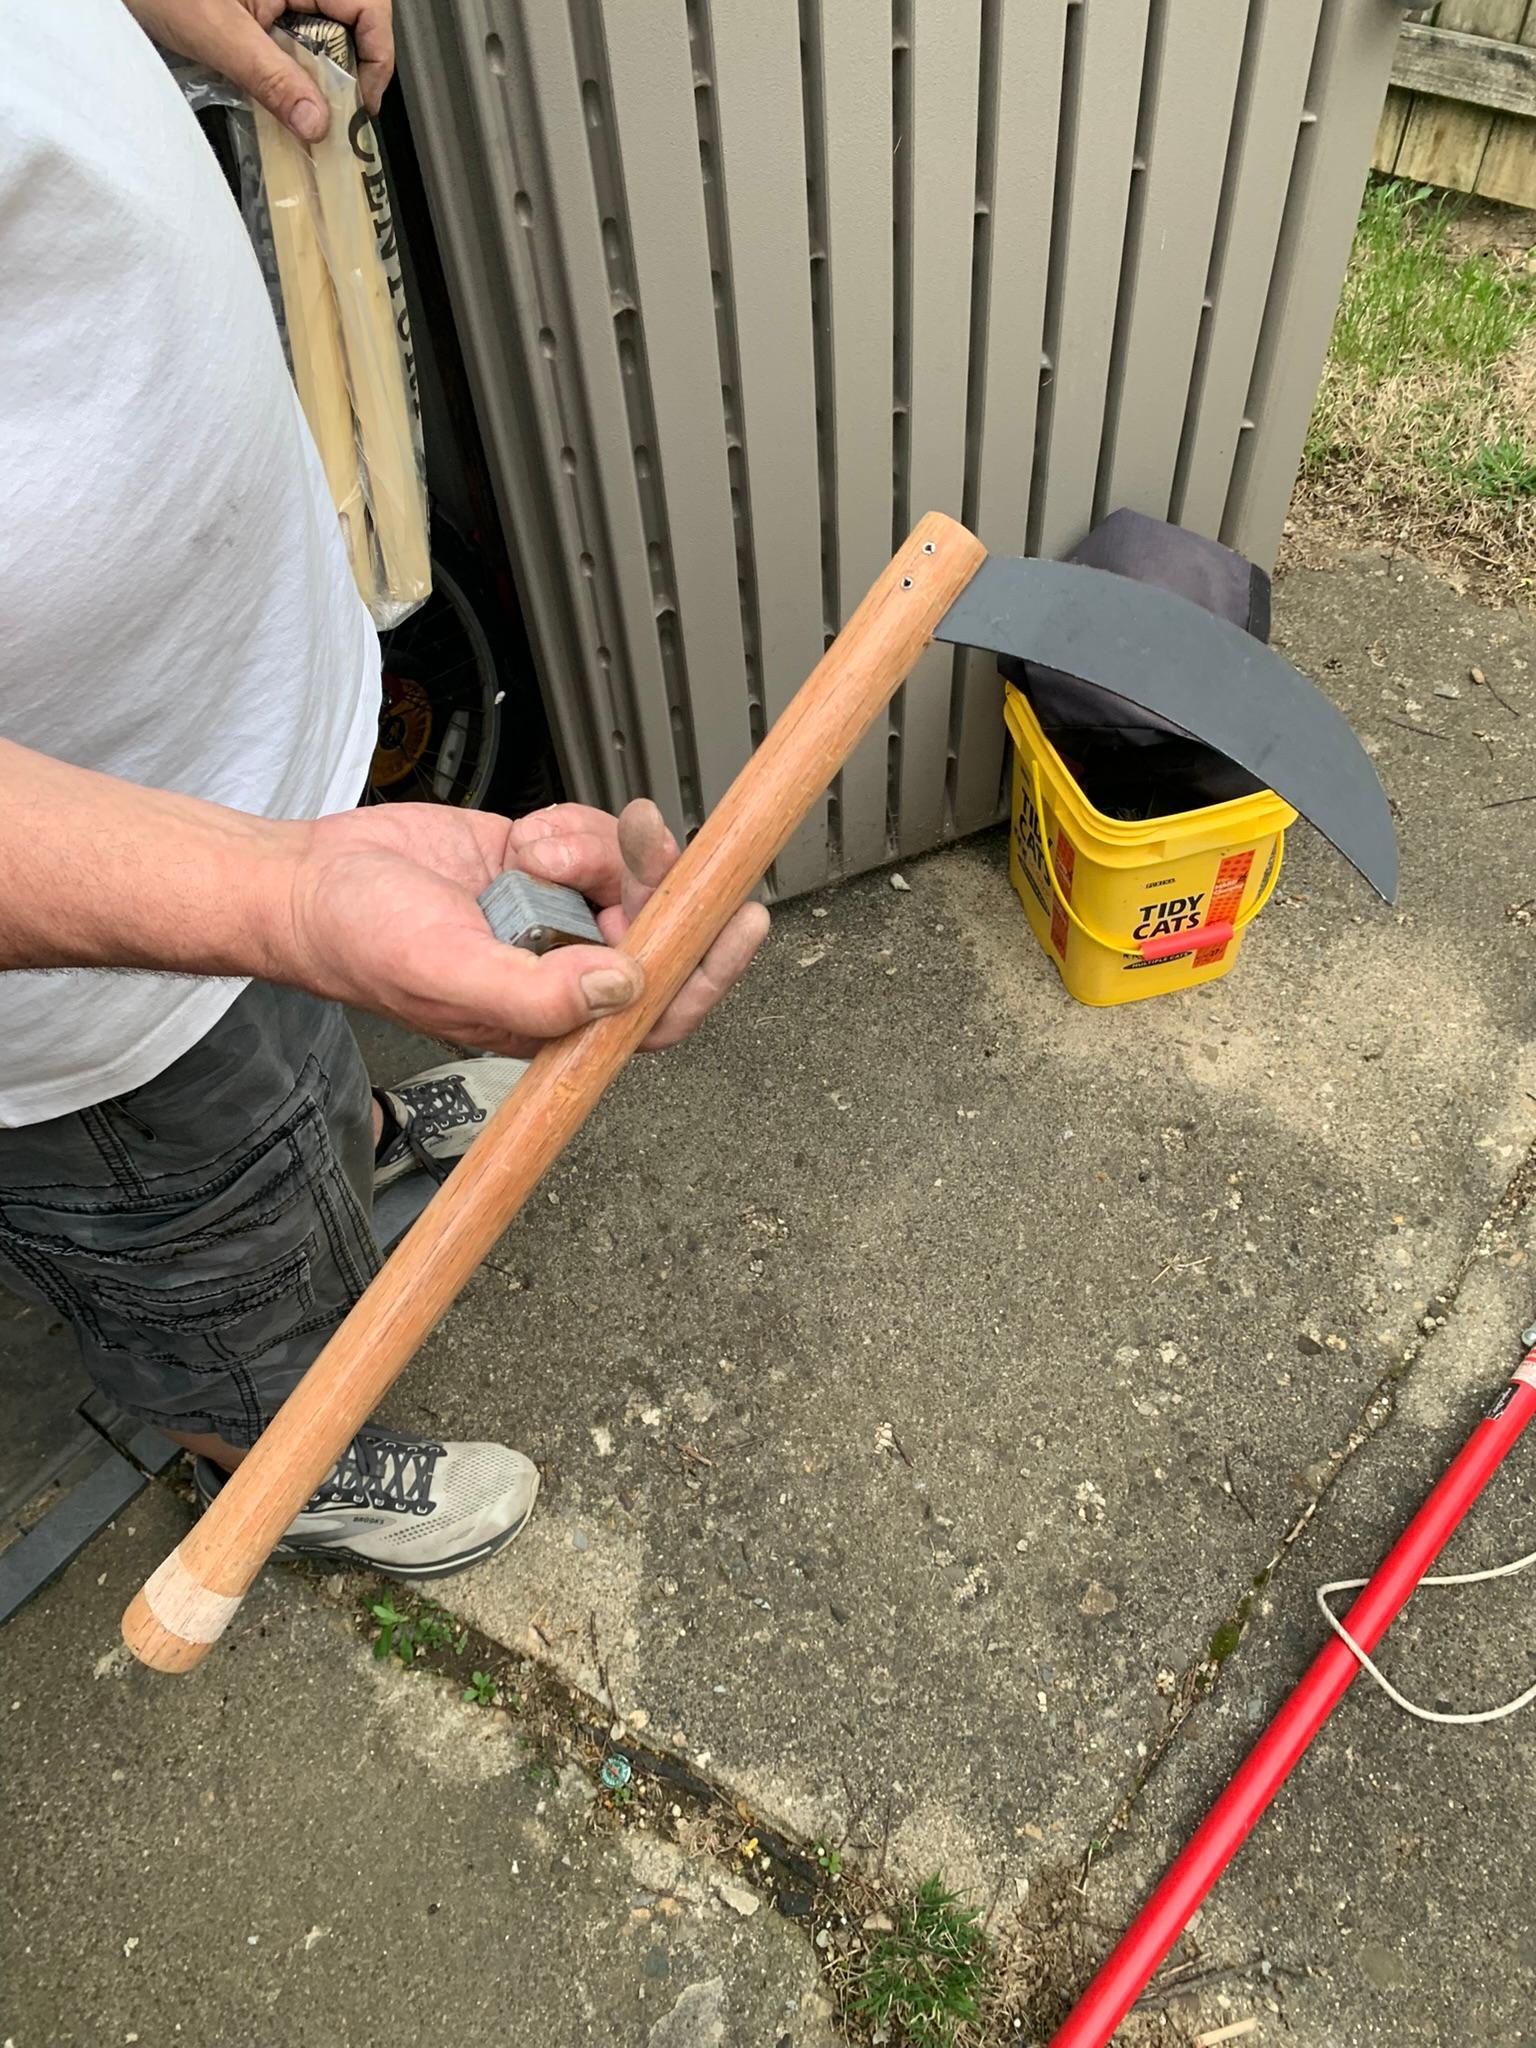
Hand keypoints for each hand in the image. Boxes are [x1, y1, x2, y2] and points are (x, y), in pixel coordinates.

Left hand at [125, 0, 394, 137]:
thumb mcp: (217, 33)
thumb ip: (272, 80)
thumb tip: (318, 123)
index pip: (370, 9)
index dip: (377, 60)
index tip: (361, 105)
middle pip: (351, 25)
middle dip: (345, 75)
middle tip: (329, 117)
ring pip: (324, 36)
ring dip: (317, 78)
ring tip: (302, 108)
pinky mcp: (264, 4)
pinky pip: (295, 38)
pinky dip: (293, 71)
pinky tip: (281, 93)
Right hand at [283, 799, 769, 1056]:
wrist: (310, 878)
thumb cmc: (358, 942)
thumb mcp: (446, 971)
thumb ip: (537, 992)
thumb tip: (625, 990)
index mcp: (551, 1020)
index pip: (655, 1013)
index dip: (707, 973)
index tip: (742, 920)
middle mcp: (563, 971)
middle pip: (657, 931)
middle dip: (655, 881)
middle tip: (642, 839)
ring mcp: (554, 916)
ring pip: (630, 874)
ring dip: (594, 848)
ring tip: (535, 847)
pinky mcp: (541, 866)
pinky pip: (593, 838)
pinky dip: (569, 827)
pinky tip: (524, 837)